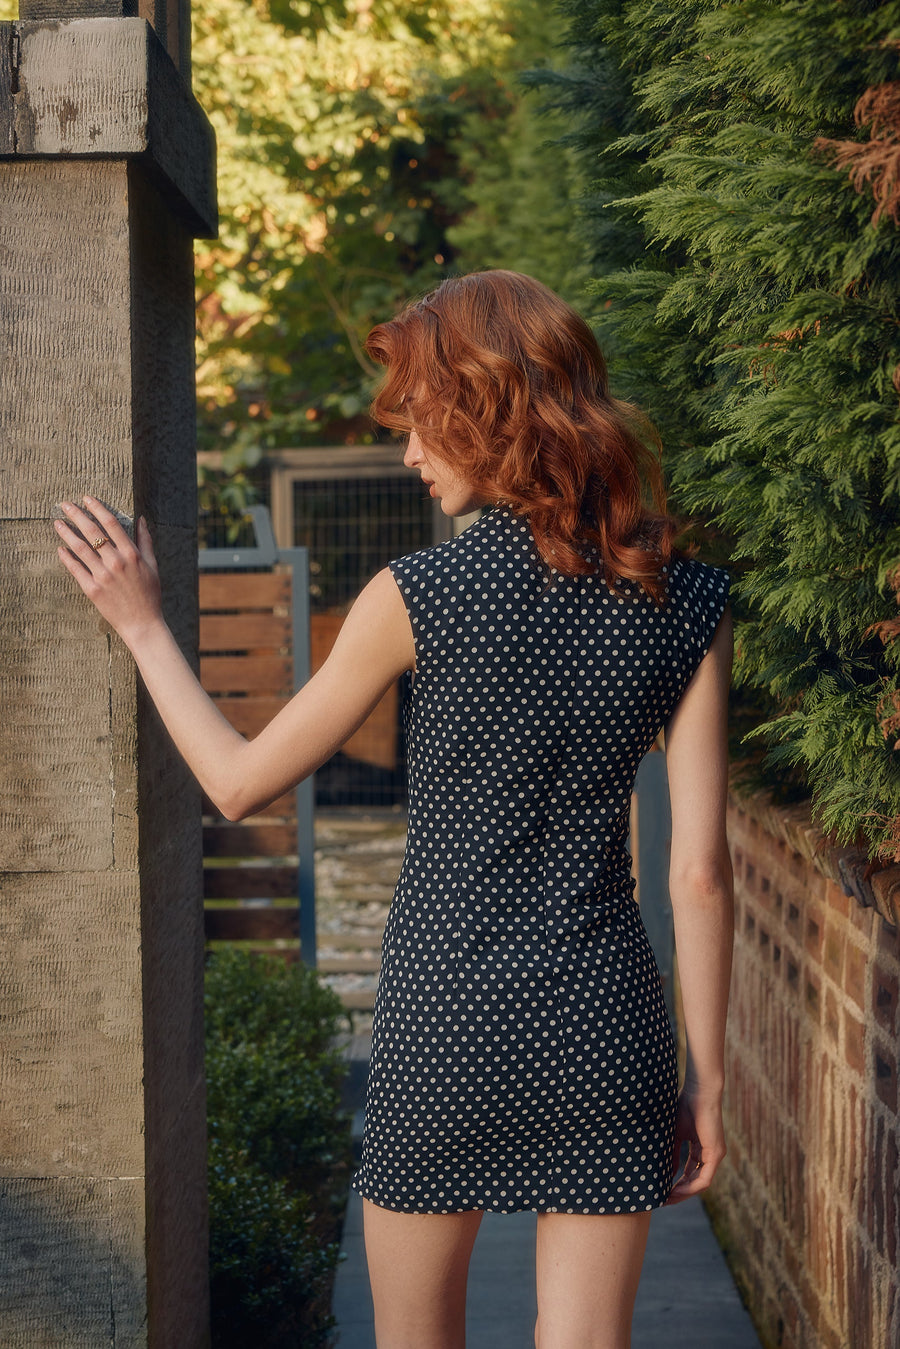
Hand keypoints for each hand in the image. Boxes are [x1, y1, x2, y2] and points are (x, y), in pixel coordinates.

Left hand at [55, 495, 163, 645]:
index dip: (97, 508)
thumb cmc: (149, 594)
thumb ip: (145, 541)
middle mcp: (116, 562)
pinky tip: (60, 549)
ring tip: (57, 523)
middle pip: (92, 532)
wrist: (142, 623)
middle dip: (77, 515)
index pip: (111, 524)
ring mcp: (103, 576)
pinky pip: (76, 570)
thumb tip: (141, 519)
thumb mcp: (153, 565)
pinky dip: (67, 558)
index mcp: (132, 554)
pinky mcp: (93, 590)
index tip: (87, 499)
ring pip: (81, 549)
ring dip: (67, 534)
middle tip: (65, 505)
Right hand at [665, 1085, 725, 1204]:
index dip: (677, 1182)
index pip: (691, 1172)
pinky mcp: (716, 1154)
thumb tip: (666, 1171)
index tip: (663, 1189)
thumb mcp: (676, 1133)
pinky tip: (677, 1189)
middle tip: (664, 1199)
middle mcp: (711, 1154)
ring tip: (668, 1197)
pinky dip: (690, 1186)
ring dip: (684, 1192)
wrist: (699, 1091)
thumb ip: (673, 1152)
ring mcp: (716, 1155)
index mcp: (702, 1147)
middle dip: (680, 1191)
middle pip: (696, 1180)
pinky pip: (704, 1179)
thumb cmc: (686, 1105)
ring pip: (701, 1183)